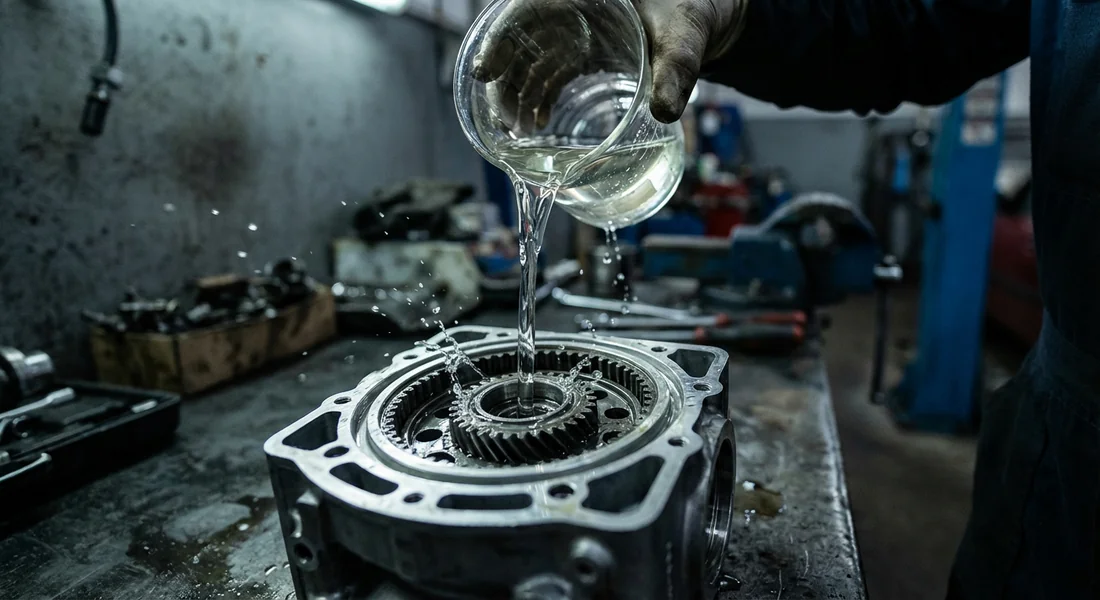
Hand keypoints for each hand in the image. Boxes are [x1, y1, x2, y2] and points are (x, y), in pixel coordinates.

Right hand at [472, 0, 744, 130]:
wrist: (708, 15)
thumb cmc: (694, 9)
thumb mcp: (686, 35)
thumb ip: (678, 69)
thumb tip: (665, 112)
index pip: (527, 10)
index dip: (499, 38)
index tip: (483, 71)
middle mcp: (571, 10)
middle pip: (519, 40)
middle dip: (504, 80)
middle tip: (502, 121)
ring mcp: (574, 31)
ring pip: (530, 59)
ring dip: (517, 94)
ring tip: (518, 132)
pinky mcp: (582, 50)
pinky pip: (548, 71)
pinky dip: (538, 97)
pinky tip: (537, 123)